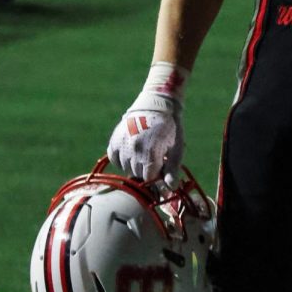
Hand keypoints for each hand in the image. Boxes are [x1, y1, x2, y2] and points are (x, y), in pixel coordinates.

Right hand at [107, 62, 186, 184]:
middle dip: (146, 167)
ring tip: (143, 148)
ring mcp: (122, 144)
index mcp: (150, 153)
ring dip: (134, 162)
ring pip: (125, 167)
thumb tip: (170, 188)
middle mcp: (134, 150)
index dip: (156, 172)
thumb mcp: (177, 147)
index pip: (149, 178)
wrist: (157, 102)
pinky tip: (130, 149)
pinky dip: (121, 157)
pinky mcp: (114, 139)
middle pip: (137, 173)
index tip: (161, 162)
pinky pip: (114, 159)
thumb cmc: (171, 126)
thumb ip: (173, 169)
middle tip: (153, 153)